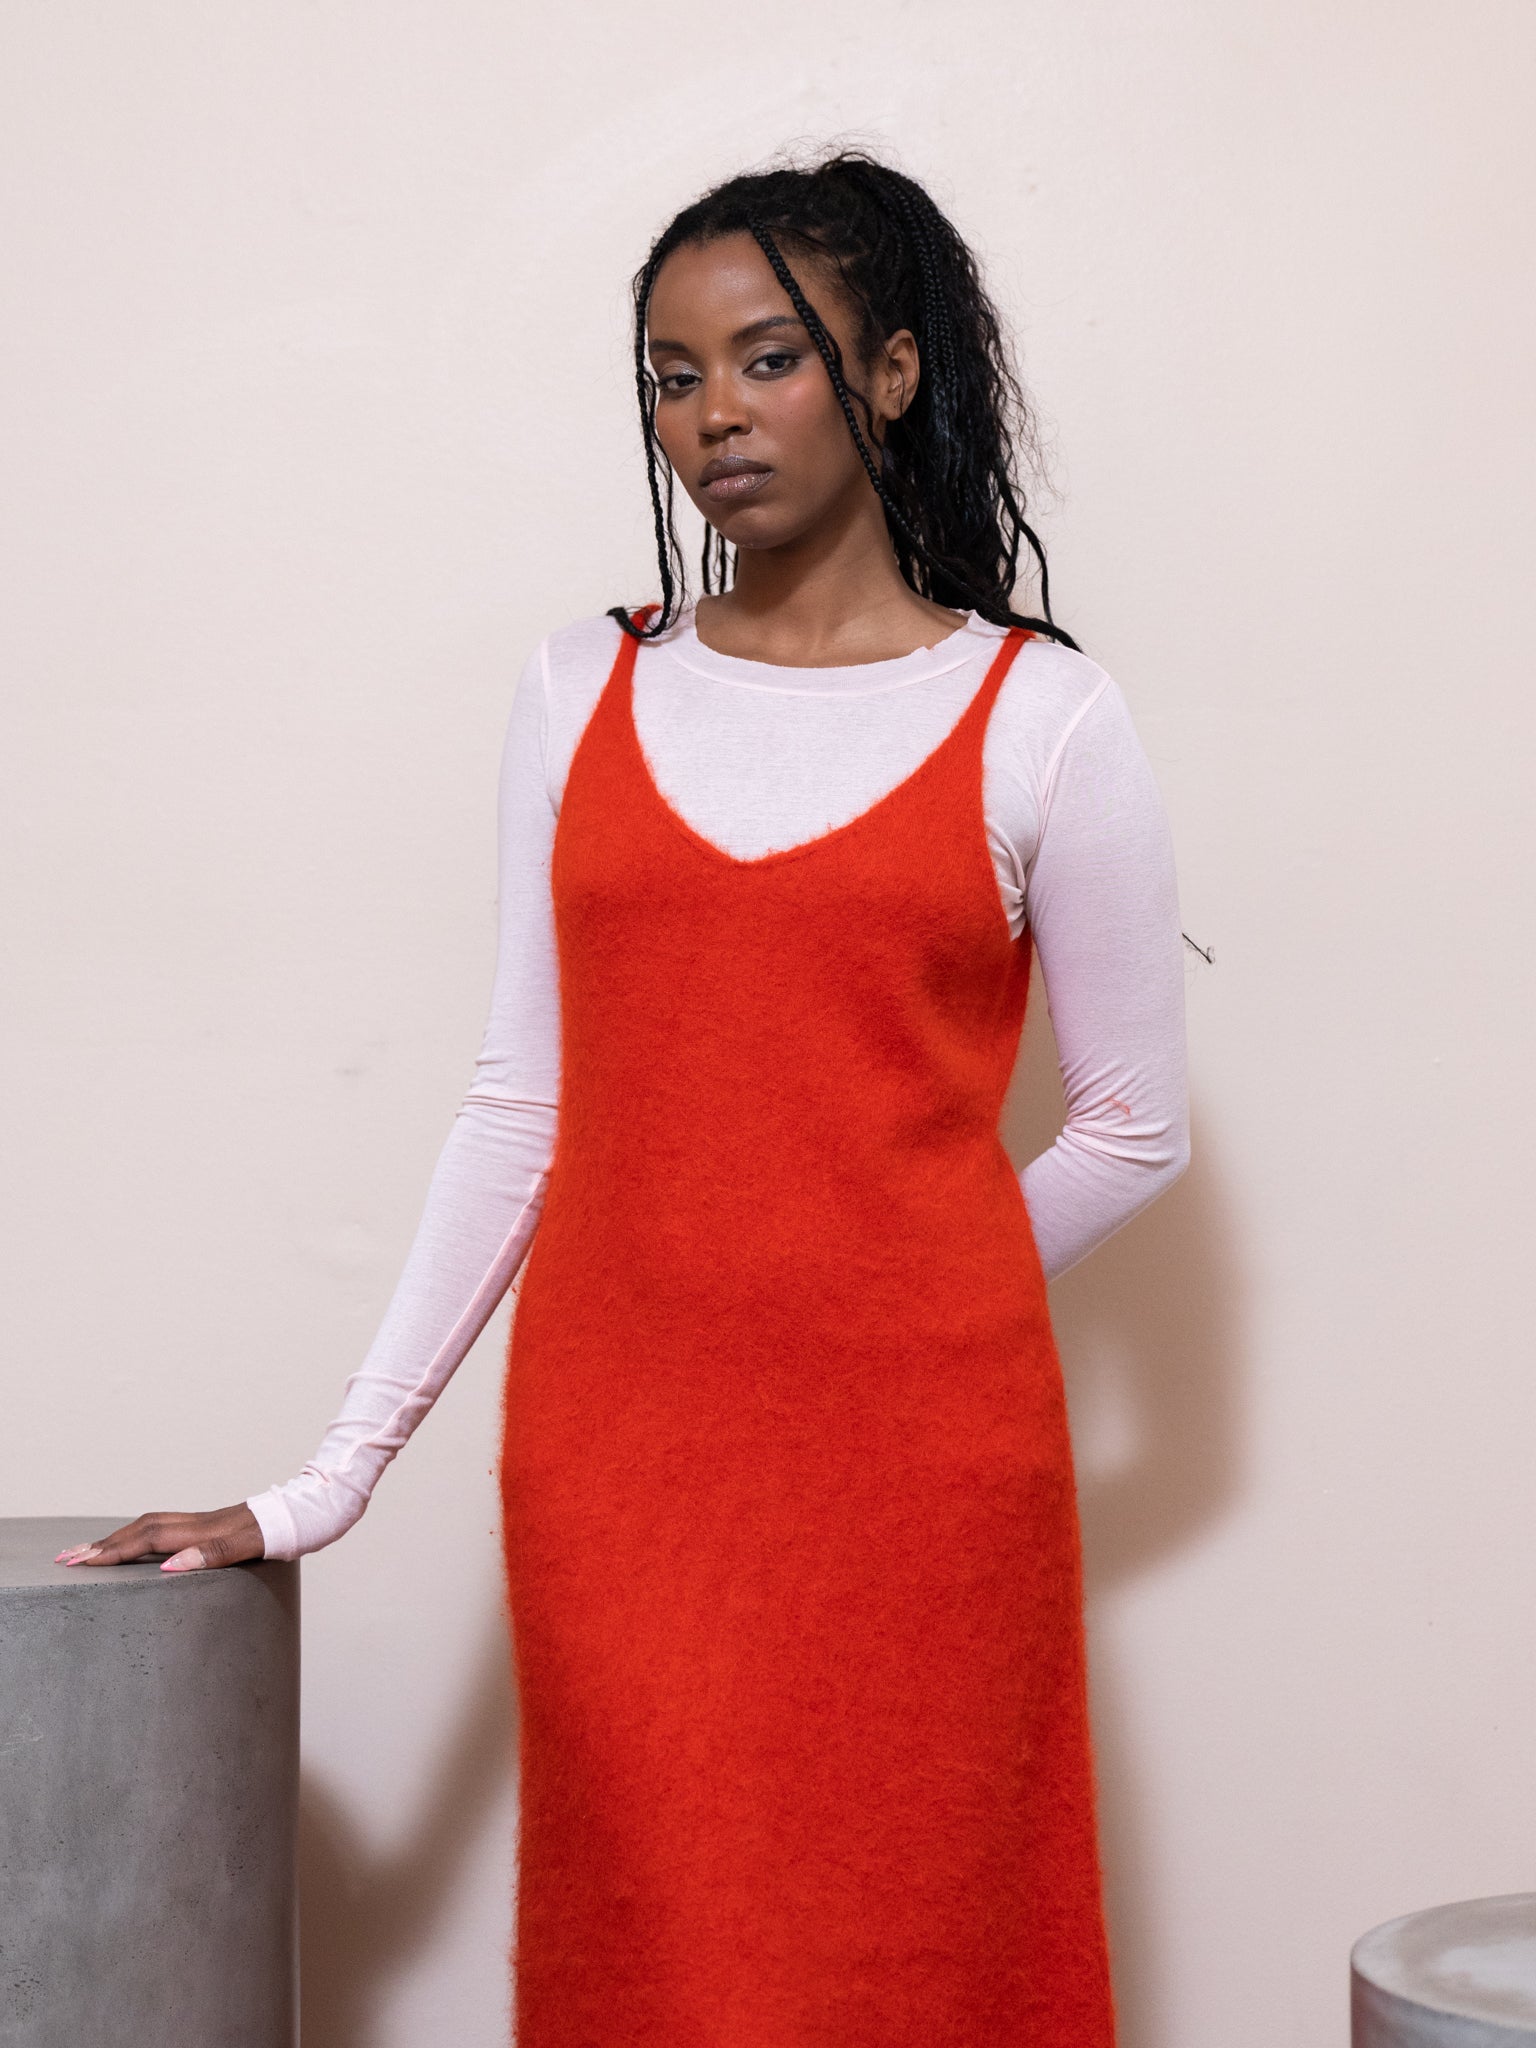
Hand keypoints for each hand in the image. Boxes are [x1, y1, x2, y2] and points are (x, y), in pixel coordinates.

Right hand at [55, 1503, 265, 1572]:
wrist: (308, 1513)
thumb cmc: (283, 1531)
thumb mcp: (251, 1546)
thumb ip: (213, 1554)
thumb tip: (169, 1565)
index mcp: (201, 1530)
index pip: (145, 1540)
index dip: (112, 1551)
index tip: (78, 1562)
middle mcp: (197, 1524)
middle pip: (138, 1530)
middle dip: (101, 1545)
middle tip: (65, 1559)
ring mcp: (203, 1524)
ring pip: (149, 1526)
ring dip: (116, 1539)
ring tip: (88, 1552)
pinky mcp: (211, 1527)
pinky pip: (164, 1529)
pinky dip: (139, 1537)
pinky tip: (135, 1547)